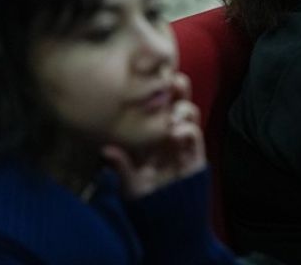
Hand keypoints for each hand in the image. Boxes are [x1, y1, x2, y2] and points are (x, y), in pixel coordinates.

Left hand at [102, 73, 205, 198]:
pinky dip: (187, 129)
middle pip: (176, 102)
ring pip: (188, 112)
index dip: (155, 91)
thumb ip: (121, 167)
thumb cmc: (147, 202)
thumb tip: (105, 150)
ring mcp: (183, 143)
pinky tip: (177, 131)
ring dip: (182, 106)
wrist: (170, 221)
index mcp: (151, 137)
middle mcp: (168, 135)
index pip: (155, 107)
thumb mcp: (130, 184)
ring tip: (172, 110)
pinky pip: (194, 135)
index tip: (148, 78)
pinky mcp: (195, 154)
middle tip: (170, 80)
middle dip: (176, 88)